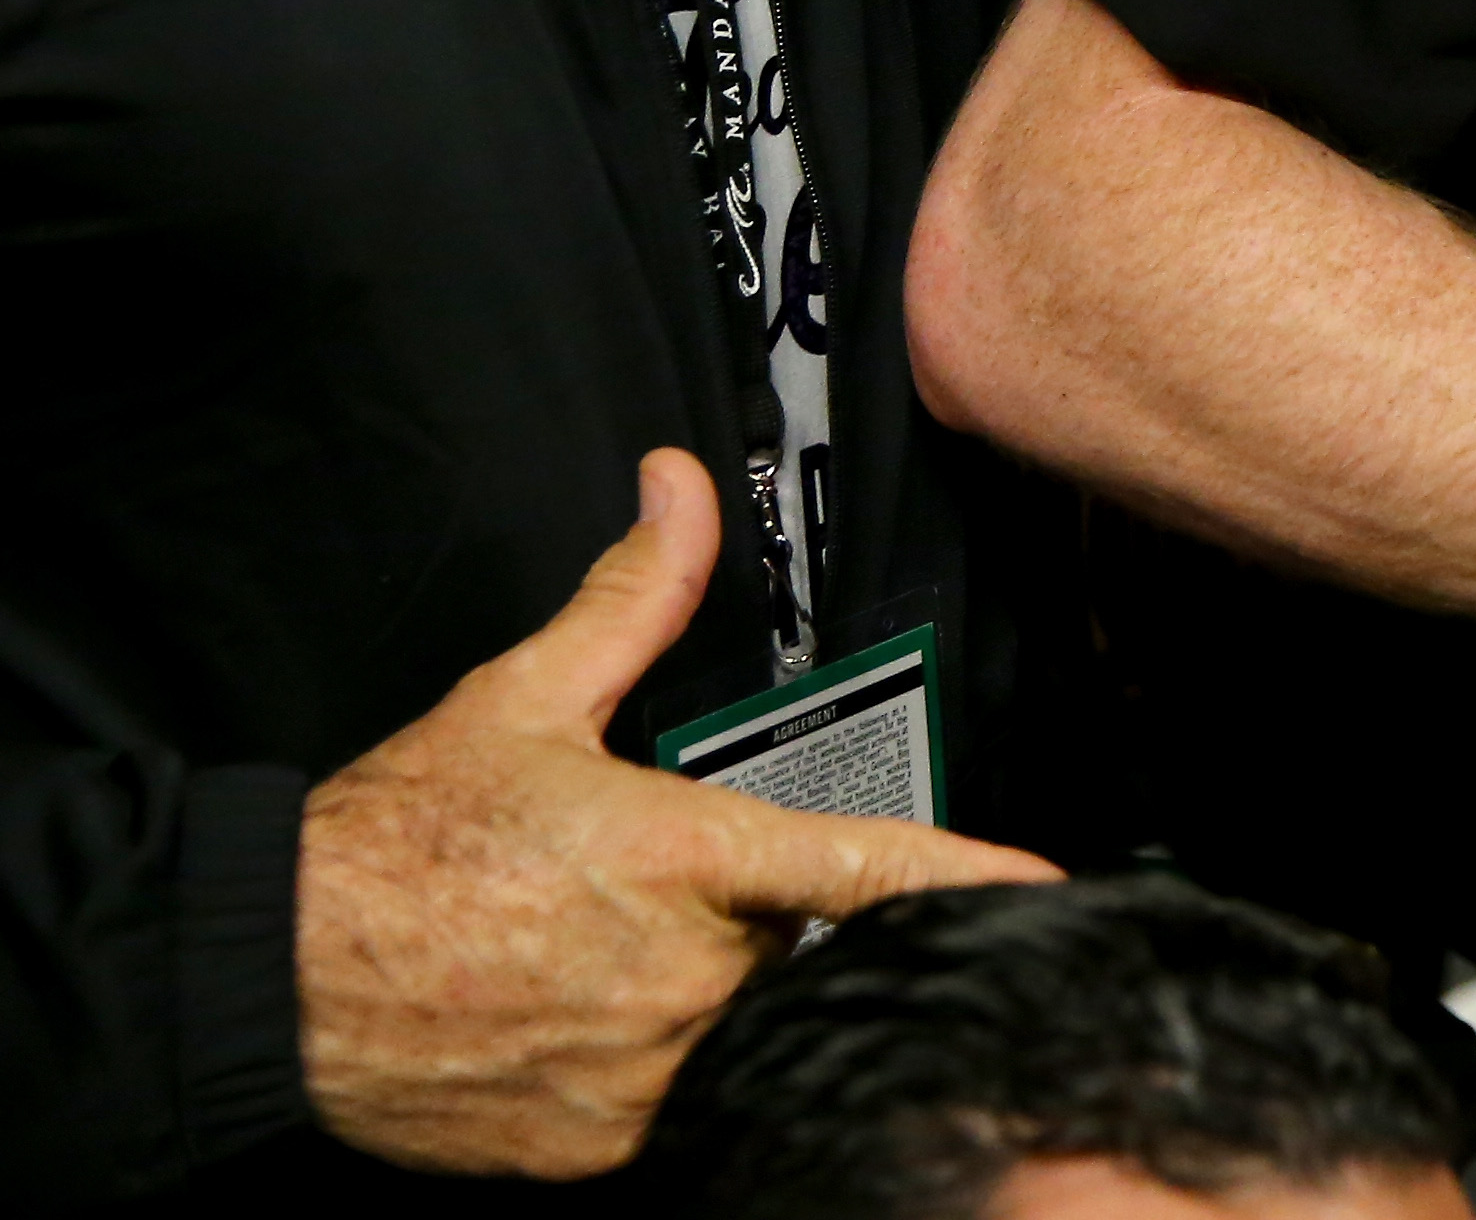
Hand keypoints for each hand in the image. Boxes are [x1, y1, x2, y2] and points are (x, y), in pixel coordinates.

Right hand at [296, 452, 1057, 1175]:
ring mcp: (639, 1073)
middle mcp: (680, 976)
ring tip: (605, 958)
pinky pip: (674, 1106)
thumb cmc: (395, 843)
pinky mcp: (594, 1146)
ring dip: (709, 994)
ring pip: (742, 1029)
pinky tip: (577, 1022)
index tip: (1045, 890)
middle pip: (797, 947)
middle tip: (654, 898)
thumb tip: (678, 488)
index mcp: (682, 860)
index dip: (963, 877)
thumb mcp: (521, 699)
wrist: (270, 976)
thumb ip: (632, 600)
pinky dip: (655, 1067)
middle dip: (760, 920)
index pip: (862, 867)